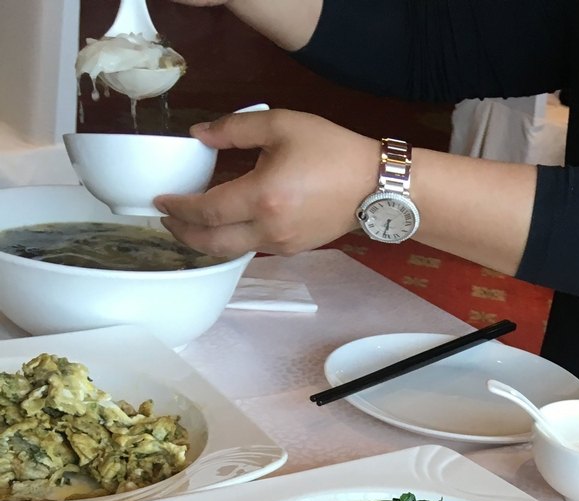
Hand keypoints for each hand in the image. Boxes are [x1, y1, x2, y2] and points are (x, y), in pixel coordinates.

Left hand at [156, 109, 377, 256]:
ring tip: (189, 226)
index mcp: (262, 196)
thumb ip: (234, 128)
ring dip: (205, 242)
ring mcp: (281, 244)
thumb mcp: (281, 125)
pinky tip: (224, 226)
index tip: (160, 200)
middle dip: (183, 235)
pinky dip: (230, 241)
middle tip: (166, 220)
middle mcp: (268, 228)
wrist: (372, 185)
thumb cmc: (330, 150)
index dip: (179, 208)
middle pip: (213, 243)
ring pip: (231, 251)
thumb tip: (199, 135)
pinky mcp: (292, 249)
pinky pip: (251, 249)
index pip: (207, 211)